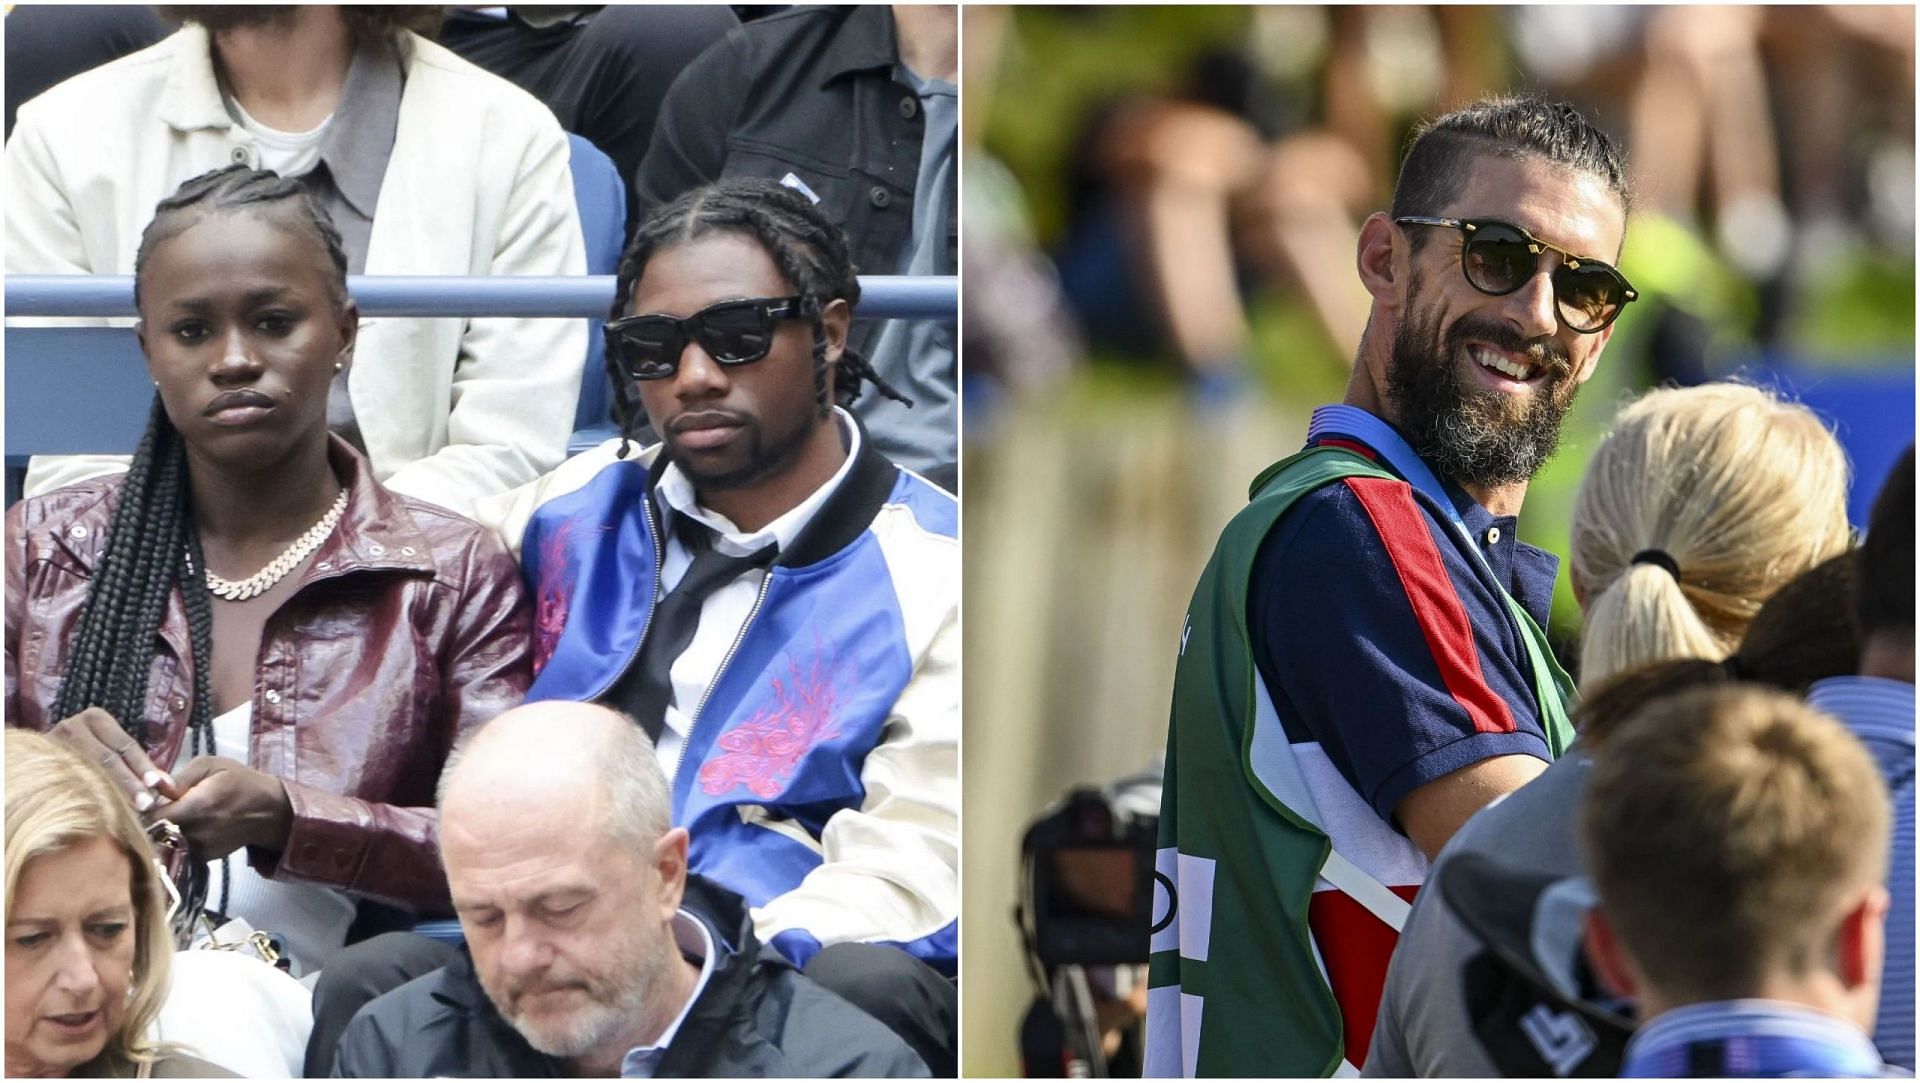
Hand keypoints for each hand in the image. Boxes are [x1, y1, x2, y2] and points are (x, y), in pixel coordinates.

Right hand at [47, 707, 181, 812]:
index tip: (158, 785)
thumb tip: (168, 786)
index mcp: (95, 718)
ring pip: (87, 771)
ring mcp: (54, 743)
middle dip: (130, 783)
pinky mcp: (41, 761)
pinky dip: (87, 797)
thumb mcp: (109, 749)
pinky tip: (99, 812)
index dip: (143, 766)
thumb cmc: (83, 753)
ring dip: (110, 793)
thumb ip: (134, 764)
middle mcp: (73, 726)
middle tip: (147, 803)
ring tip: (128, 811)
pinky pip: (68, 781)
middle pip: (108, 758)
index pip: (125, 745)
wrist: (36, 755)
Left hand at [151, 757, 293, 860]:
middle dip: (154, 819)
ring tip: (180, 814)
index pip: (151, 816)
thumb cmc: (240, 782)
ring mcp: (199, 848)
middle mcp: (195, 832)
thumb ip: (180, 776)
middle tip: (162, 806)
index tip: (146, 800)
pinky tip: (193, 825)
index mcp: (196, 806)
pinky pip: (180, 847)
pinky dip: (180, 838)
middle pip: (155, 831)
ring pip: (166, 841)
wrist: (270, 811)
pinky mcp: (203, 858)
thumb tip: (153, 785)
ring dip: (166, 829)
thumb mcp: (212, 766)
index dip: (144, 809)